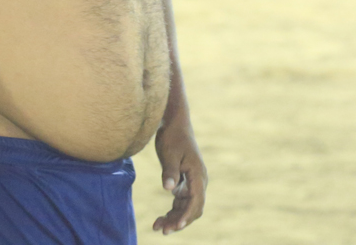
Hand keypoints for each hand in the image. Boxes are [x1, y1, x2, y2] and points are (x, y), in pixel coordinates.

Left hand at [153, 119, 206, 234]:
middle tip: (163, 230)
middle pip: (193, 208)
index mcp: (198, 174)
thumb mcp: (169, 153)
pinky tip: (160, 219)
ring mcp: (192, 183)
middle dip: (180, 221)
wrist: (173, 124)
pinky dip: (172, 212)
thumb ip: (170, 171)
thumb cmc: (172, 136)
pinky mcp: (184, 183)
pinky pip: (181, 203)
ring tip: (157, 227)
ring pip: (186, 208)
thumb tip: (168, 188)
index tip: (176, 226)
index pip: (196, 200)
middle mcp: (198, 181)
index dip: (187, 215)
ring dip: (175, 219)